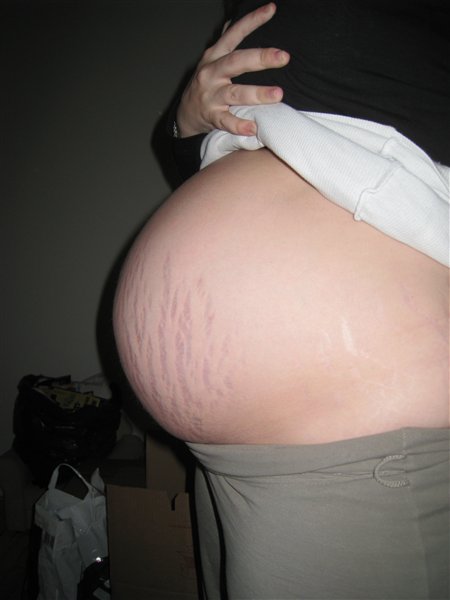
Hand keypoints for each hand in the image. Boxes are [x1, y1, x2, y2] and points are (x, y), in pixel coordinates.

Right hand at [176, 2, 289, 137]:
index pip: (234, 34)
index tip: (271, 10)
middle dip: (260, 58)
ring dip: (257, 94)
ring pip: (235, 93)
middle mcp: (211, 73)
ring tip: (278, 94)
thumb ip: (224, 42)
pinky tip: (253, 127)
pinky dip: (239, 125)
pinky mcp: (211, 117)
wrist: (185, 115)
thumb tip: (232, 20)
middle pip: (236, 62)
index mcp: (215, 57)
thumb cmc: (204, 85)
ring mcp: (211, 96)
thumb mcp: (211, 61)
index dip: (252, 21)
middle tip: (283, 57)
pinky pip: (226, 121)